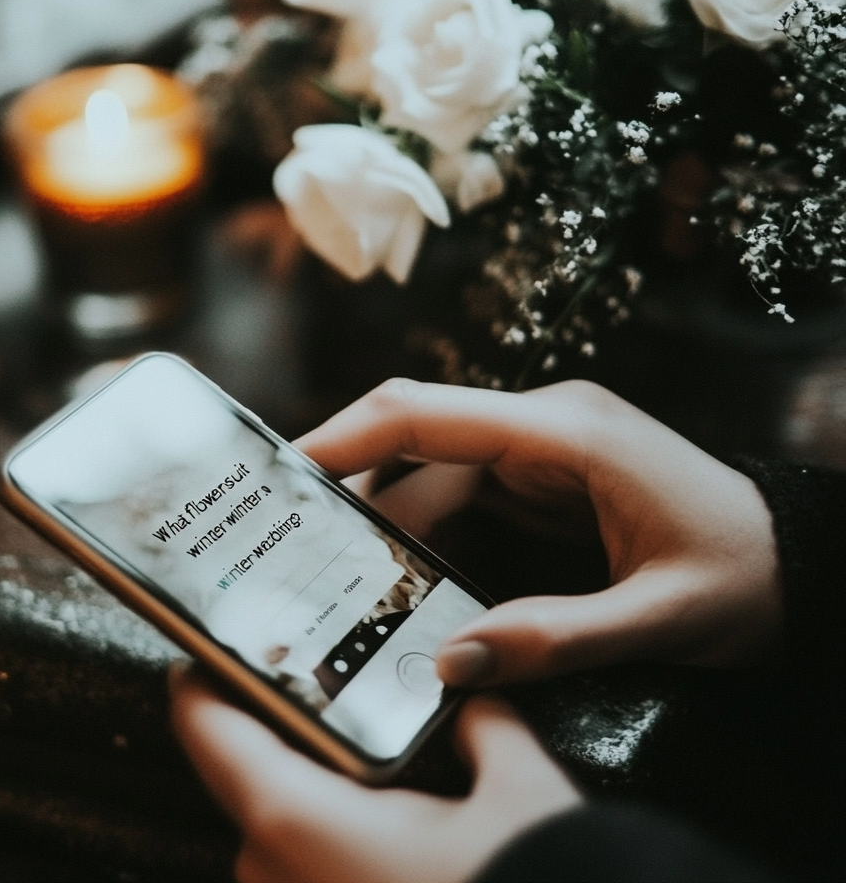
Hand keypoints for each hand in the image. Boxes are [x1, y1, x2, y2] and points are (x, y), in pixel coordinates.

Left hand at [171, 665, 580, 882]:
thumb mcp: (521, 794)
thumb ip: (490, 728)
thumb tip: (475, 703)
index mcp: (298, 822)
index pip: (209, 734)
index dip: (198, 683)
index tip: (201, 651)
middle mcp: (276, 877)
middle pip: (246, 783)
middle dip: (280, 741)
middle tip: (320, 698)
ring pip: (277, 839)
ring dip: (310, 803)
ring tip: (372, 772)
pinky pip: (305, 877)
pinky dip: (330, 849)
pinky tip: (393, 834)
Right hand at [296, 379, 781, 687]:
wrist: (799, 561)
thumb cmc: (747, 574)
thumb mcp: (662, 617)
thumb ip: (555, 637)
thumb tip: (449, 662)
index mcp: (567, 432)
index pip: (430, 414)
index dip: (348, 435)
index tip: (283, 470)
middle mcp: (545, 425)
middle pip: (419, 437)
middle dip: (353, 483)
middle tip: (293, 538)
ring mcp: (543, 449)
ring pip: (434, 470)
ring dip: (389, 518)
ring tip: (340, 572)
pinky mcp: (544, 477)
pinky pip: (463, 493)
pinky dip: (425, 530)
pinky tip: (401, 572)